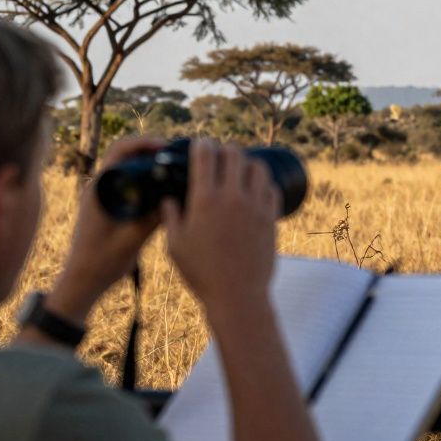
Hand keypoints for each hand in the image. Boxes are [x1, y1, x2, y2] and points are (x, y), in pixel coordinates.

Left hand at [46, 135, 167, 323]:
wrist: (83, 281)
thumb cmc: (102, 262)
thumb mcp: (133, 238)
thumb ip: (155, 215)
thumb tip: (179, 192)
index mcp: (100, 189)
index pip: (121, 150)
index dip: (146, 143)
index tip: (167, 147)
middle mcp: (99, 187)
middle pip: (127, 154)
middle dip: (152, 150)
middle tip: (176, 155)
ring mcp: (104, 195)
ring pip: (130, 167)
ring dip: (150, 164)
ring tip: (175, 169)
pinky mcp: (110, 205)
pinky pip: (130, 182)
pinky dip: (147, 179)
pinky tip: (165, 190)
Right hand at [162, 139, 281, 313]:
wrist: (237, 295)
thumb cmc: (201, 273)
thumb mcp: (175, 246)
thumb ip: (170, 217)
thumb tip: (169, 198)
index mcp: (204, 200)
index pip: (205, 155)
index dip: (202, 144)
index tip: (200, 144)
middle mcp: (232, 197)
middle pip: (234, 153)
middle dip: (226, 150)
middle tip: (221, 156)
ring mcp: (255, 206)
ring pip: (257, 167)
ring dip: (247, 164)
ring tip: (240, 171)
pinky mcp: (271, 218)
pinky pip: (272, 189)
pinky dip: (263, 185)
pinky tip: (255, 191)